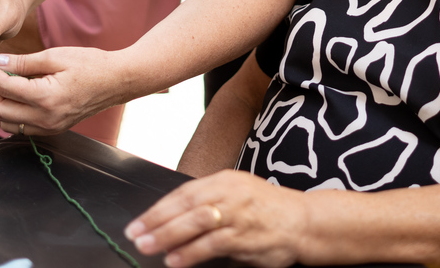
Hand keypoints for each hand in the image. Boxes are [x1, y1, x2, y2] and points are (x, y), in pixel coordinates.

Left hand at [0, 47, 124, 134]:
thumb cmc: (91, 65)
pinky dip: (13, 113)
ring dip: (0, 103)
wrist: (117, 81)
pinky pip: (22, 127)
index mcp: (46, 97)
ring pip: (7, 123)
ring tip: (5, 83)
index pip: (4, 87)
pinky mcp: (53, 129)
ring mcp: (50, 127)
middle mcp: (45, 118)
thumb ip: (24, 61)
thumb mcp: (56, 56)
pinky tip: (19, 95)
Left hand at [124, 171, 309, 267]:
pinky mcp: (245, 236)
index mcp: (224, 180)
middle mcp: (230, 193)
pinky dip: (191, 252)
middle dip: (156, 222)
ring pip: (196, 223)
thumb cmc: (267, 210)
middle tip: (135, 235)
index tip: (138, 222)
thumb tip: (171, 219)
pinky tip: (176, 260)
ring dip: (168, 236)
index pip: (183, 192)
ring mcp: (238, 214)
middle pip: (185, 206)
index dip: (158, 208)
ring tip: (149, 247)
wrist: (303, 221)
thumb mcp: (237, 193)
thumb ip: (208, 202)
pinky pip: (212, 244)